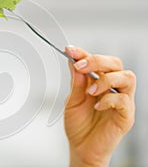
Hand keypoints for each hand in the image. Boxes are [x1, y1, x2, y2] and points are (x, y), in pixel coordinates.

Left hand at [64, 46, 135, 166]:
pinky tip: (97, 106)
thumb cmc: (78, 125)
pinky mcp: (126, 115)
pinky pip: (124, 100)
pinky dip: (109, 99)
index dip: (84, 53)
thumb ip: (76, 83)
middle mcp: (111, 88)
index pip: (96, 62)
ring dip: (106, 79)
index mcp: (98, 82)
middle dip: (97, 61)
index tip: (70, 50)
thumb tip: (73, 62)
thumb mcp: (72, 101)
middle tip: (80, 66)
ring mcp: (121, 100)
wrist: (81, 148)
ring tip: (90, 91)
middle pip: (115, 63)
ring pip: (126, 77)